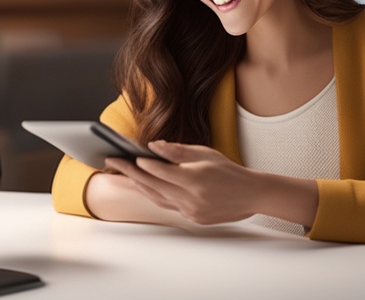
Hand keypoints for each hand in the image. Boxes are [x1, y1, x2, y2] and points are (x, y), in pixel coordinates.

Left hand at [104, 141, 262, 224]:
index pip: (161, 171)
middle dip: (131, 173)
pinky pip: (168, 206)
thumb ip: (178, 151)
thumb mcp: (206, 154)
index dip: (144, 163)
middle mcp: (191, 198)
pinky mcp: (193, 218)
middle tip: (114, 163)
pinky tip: (146, 187)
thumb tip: (153, 146)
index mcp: (195, 179)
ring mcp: (191, 210)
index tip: (129, 156)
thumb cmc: (229, 171)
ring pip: (157, 198)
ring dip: (140, 186)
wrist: (251, 194)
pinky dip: (155, 196)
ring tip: (125, 175)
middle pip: (153, 185)